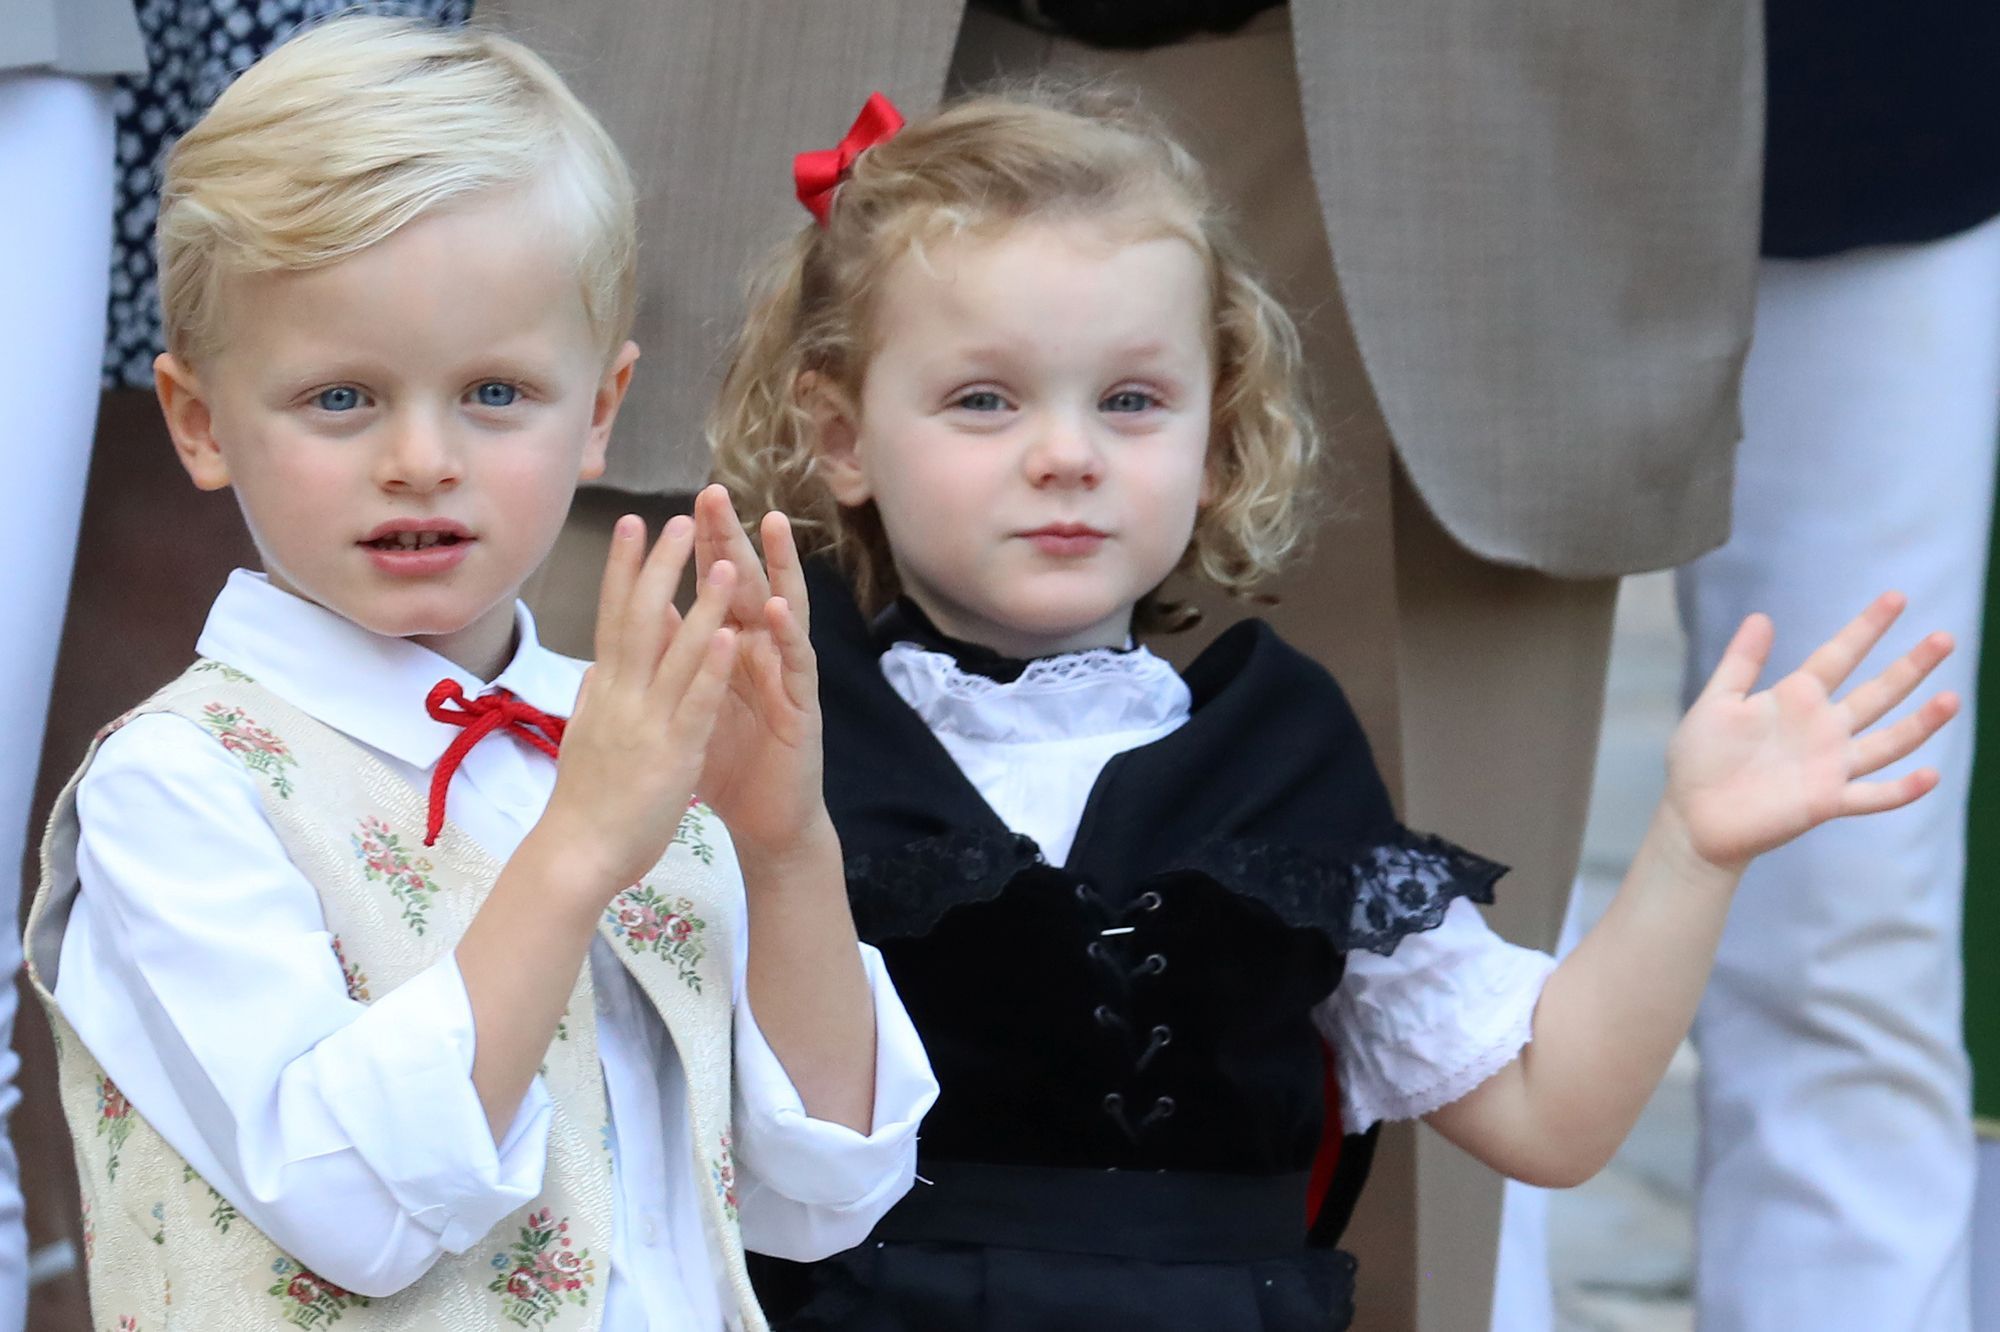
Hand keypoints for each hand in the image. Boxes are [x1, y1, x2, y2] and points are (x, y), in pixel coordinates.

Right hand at [539, 513, 737, 894]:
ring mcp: (646, 723)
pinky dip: (713, 667)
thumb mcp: (582, 738)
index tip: (633, 524)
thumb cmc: (583, 803)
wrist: (576, 856)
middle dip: (660, 566)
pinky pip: (696, 702)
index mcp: (602, 692)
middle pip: (638, 618)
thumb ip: (592, 700)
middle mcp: (619, 697)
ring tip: (724, 562)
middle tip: (680, 519)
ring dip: (701, 604)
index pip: (611, 617)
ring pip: (674, 653)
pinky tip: (734, 635)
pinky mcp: (673, 754)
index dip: (622, 568)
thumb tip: (595, 668)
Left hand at [688, 483, 829, 860]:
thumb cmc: (728, 761)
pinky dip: (787, 634)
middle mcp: (760, 651)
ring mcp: (784, 673)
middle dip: (730, 538)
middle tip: (714, 493)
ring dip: (777, 567)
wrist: (764, 820)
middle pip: (744, 583)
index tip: (672, 506)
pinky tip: (778, 607)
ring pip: (782, 608)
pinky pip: (795, 662)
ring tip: (769, 524)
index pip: (710, 586)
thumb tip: (645, 608)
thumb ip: (674, 655)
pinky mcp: (802, 704)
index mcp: (729, 647)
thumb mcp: (690, 700)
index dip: (696, 547)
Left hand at [1666, 591, 1957, 871]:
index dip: (1866, 628)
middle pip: (1877, 693)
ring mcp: (1829, 766)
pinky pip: (1872, 796)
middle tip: (1944, 638)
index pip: (1839, 655)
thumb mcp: (1717, 702)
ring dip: (1920, 723)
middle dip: (1910, 666)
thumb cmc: (1700, 758)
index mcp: (1796, 699)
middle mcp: (1822, 729)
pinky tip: (1930, 776)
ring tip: (1952, 698)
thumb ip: (1741, 663)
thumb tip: (1762, 616)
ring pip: (1887, 742)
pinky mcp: (1826, 802)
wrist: (1693, 816)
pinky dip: (1901, 790)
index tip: (1896, 597)